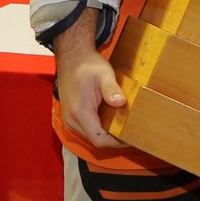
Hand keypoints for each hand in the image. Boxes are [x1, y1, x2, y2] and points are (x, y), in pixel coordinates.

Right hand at [52, 8, 126, 147]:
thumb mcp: (104, 74)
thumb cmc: (88, 65)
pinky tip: (110, 119)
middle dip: (112, 139)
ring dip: (105, 134)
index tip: (130, 138)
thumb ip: (111, 89)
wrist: (72, 57)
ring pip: (90, 135)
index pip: (98, 139)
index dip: (115, 143)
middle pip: (94, 140)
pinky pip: (86, 128)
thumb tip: (120, 102)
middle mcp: (72, 119)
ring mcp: (69, 118)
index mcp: (80, 112)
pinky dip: (98, 127)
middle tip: (130, 132)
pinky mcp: (71, 115)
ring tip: (122, 126)